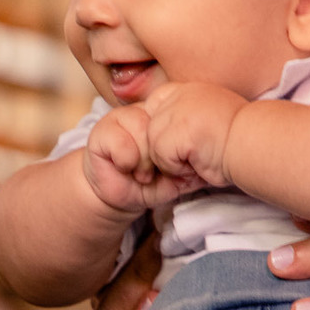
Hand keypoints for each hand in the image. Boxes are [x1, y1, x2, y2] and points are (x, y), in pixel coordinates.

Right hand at [83, 105, 203, 212]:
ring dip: (144, 159)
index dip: (177, 143)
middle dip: (161, 154)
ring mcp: (120, 119)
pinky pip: (120, 142)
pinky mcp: (100, 132)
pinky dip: (127, 160)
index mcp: (163, 116)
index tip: (176, 165)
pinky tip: (126, 168)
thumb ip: (193, 169)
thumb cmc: (151, 183)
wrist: (121, 197)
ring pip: (141, 130)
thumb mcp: (178, 176)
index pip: (176, 116)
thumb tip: (208, 166)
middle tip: (157, 172)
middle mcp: (142, 111)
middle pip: (159, 123)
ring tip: (143, 174)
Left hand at [145, 81, 245, 185]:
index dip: (162, 130)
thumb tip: (152, 134)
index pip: (153, 106)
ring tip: (199, 157)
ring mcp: (179, 109)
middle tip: (195, 154)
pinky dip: (177, 168)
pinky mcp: (179, 128)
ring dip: (173, 160)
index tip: (184, 141)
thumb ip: (181, 117)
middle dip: (167, 149)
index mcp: (187, 89)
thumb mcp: (205, 119)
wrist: (256, 146)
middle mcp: (180, 94)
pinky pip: (162, 155)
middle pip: (149, 128)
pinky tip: (199, 162)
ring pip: (153, 144)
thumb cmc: (236, 140)